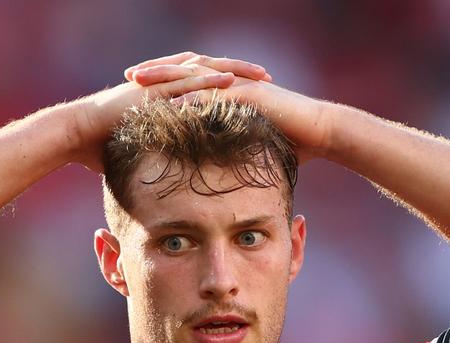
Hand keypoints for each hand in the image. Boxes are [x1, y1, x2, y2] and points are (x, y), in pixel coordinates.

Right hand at [68, 52, 270, 172]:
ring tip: (261, 76)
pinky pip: (184, 81)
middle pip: (211, 71)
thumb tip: (162, 183)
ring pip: (203, 70)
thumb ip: (154, 159)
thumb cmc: (100, 147)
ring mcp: (158, 84)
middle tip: (269, 78)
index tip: (256, 94)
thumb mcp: (138, 152)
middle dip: (241, 73)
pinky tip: (231, 82)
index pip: (205, 85)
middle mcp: (164, 84)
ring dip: (234, 71)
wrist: (77, 135)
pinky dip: (209, 80)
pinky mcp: (151, 89)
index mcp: (165, 95)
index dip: (231, 88)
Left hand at [127, 54, 332, 163]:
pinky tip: (174, 102)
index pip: (189, 80)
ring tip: (142, 82)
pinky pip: (218, 93)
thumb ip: (232, 145)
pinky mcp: (252, 94)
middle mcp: (232, 81)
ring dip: (168, 77)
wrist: (320, 132)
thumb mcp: (252, 143)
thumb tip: (216, 164)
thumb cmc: (291, 141)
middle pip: (187, 69)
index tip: (136, 88)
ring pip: (197, 75)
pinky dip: (195, 96)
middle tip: (128, 76)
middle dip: (157, 72)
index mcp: (228, 89)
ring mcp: (241, 85)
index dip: (163, 82)